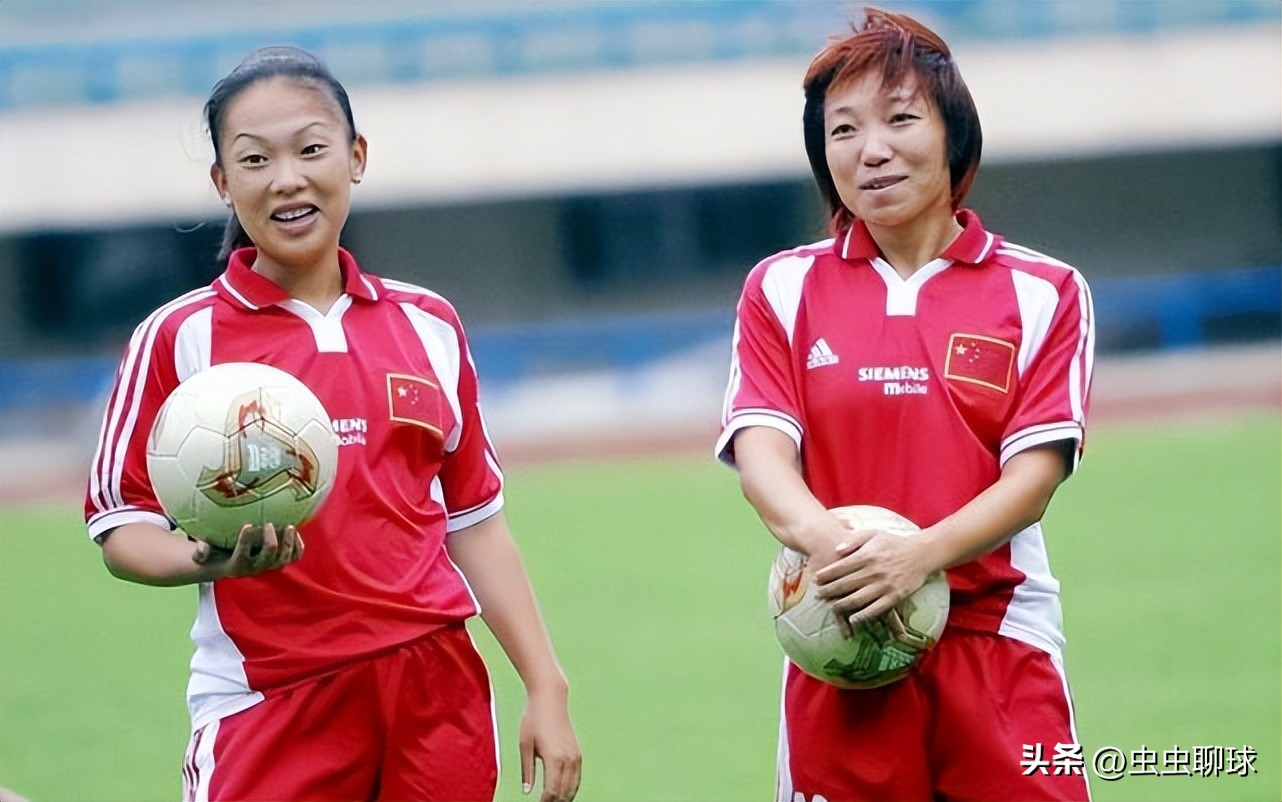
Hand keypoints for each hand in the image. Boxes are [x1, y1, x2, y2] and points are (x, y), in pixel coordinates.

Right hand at [192, 523, 303, 578]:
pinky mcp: (281, 560)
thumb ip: (201, 551)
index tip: (246, 524)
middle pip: (268, 556)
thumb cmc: (217, 550)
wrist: (231, 561)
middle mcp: (256, 567)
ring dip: (288, 542)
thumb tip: (198, 551)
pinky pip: (294, 557)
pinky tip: (296, 532)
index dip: (245, 541)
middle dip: (270, 540)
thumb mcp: (206, 550)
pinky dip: (297, 546)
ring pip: (284, 558)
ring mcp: (270, 564)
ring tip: (289, 526)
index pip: (242, 555)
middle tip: (268, 524)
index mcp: (238, 565)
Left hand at [518, 686, 580, 801]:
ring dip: (564, 798)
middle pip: (564, 792)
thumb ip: (527, 770)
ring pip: (573, 787)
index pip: (551, 792)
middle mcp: (568, 759)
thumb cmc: (533, 718)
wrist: (550, 698)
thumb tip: (527, 791)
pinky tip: (563, 793)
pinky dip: (570, 788)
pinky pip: (577, 777)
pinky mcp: (577, 752)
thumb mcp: (524, 745)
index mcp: (554, 758)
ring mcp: (575, 755)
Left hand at [814, 527, 931, 630]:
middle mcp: (873, 571)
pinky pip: (875, 609)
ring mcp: (884, 585)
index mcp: (867, 555)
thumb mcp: (874, 533)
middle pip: (845, 584)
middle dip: (828, 591)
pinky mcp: (894, 596)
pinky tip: (852, 619)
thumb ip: (854, 539)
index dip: (826, 574)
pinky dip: (862, 616)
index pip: (840, 567)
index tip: (816, 579)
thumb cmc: (895, 542)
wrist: (922, 552)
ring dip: (841, 605)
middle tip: (818, 595)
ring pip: (857, 598)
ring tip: (831, 607)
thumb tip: (836, 549)